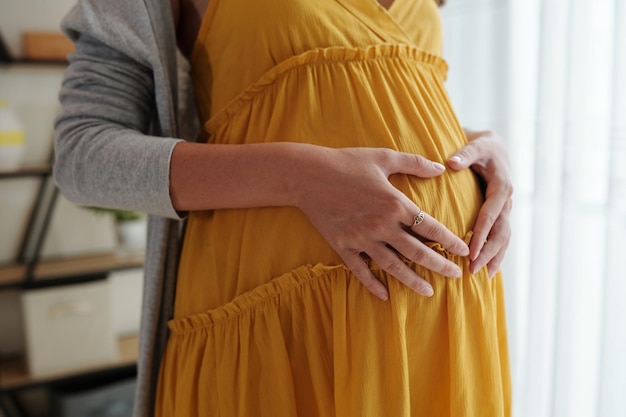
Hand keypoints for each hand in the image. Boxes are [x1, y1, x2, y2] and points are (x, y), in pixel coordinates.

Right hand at [293, 147, 469, 299]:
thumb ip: (415, 163)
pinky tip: (385, 295)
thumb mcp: (384, 157)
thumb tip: (441, 168)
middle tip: (456, 276)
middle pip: (417, 252)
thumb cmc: (347, 161)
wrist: (307, 174)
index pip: (431, 228)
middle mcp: (382, 225)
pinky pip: (360, 270)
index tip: (464, 251)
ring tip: (428, 292)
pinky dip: (372, 284)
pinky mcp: (343, 246)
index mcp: (395, 204)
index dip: (450, 241)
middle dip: (439, 266)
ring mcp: (361, 238)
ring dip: (412, 281)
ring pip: (393, 266)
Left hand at [447, 129, 512, 277]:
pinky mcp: (502, 215)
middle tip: (472, 269)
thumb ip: (465, 154)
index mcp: (501, 186)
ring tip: (482, 276)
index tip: (470, 250)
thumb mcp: (475, 145)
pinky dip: (497, 254)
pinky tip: (489, 271)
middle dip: (487, 252)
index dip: (481, 233)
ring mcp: (507, 210)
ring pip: (504, 238)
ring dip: (494, 258)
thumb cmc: (481, 146)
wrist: (494, 147)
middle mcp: (507, 201)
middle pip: (500, 232)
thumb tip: (451, 163)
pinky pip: (502, 238)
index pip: (491, 214)